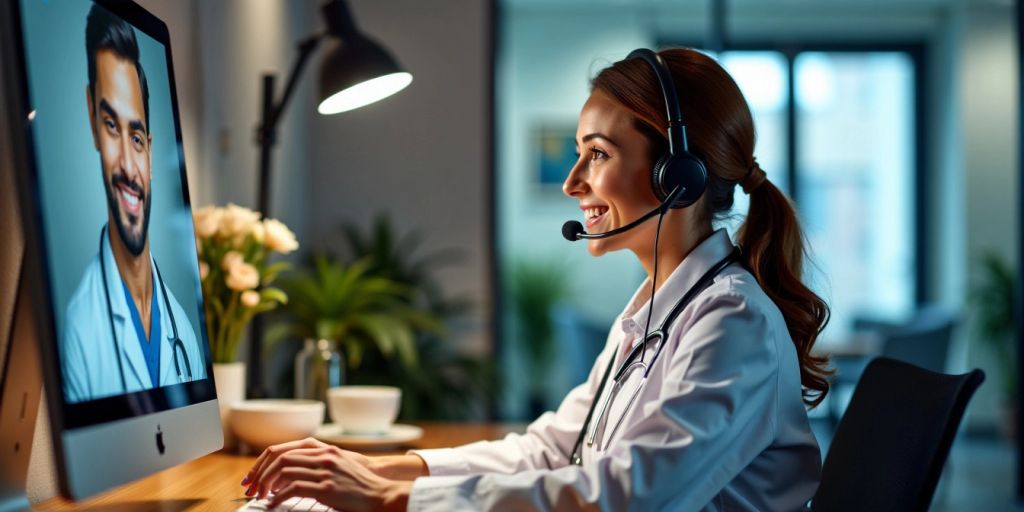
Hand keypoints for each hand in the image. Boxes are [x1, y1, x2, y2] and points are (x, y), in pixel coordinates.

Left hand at [241, 437, 410, 510]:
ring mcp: (324, 471)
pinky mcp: (326, 487)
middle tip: (252, 488)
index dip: (262, 463)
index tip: (253, 475)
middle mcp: (322, 456)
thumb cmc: (358, 482)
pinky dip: (279, 497)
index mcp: (322, 449)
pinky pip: (293, 488)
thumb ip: (316, 462)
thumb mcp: (337, 464)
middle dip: (260, 474)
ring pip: (284, 472)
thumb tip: (288, 471)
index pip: (281, 450)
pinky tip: (274, 504)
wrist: (379, 492)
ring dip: (267, 486)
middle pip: (279, 459)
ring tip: (262, 497)